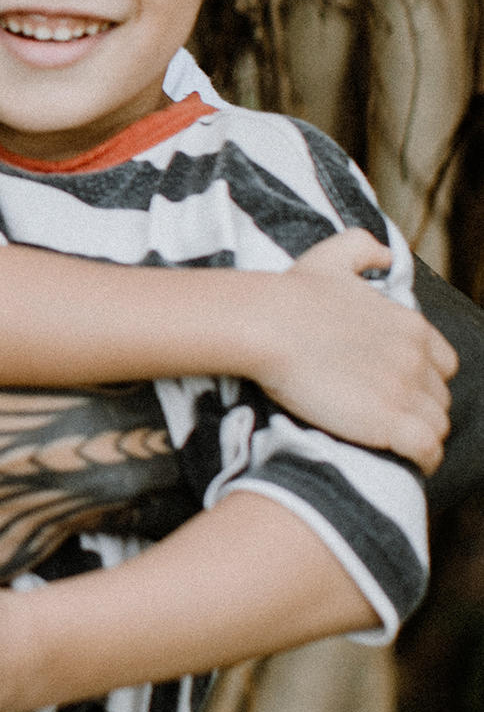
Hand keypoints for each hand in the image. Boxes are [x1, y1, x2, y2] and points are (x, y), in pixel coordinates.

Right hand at [260, 231, 455, 470]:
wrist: (270, 326)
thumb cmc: (293, 294)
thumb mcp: (333, 256)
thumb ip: (365, 248)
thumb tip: (386, 254)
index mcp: (410, 327)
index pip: (443, 363)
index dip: (424, 378)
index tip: (400, 389)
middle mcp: (416, 359)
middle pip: (439, 397)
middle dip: (421, 409)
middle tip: (391, 420)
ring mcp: (406, 392)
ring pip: (437, 426)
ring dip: (422, 437)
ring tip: (398, 447)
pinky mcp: (390, 424)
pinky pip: (427, 450)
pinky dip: (423, 459)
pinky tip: (409, 463)